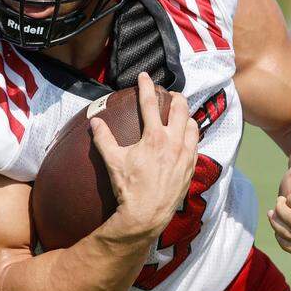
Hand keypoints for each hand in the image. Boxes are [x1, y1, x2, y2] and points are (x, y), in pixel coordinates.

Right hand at [90, 72, 198, 241]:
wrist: (146, 214)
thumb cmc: (128, 187)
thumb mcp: (113, 161)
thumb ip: (103, 138)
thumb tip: (94, 122)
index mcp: (154, 137)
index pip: (150, 103)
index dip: (146, 86)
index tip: (145, 76)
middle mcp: (173, 142)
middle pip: (180, 109)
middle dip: (175, 97)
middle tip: (170, 94)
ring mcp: (185, 155)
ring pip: (193, 125)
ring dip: (186, 116)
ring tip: (180, 114)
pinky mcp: (191, 167)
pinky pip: (196, 145)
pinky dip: (192, 136)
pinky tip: (187, 138)